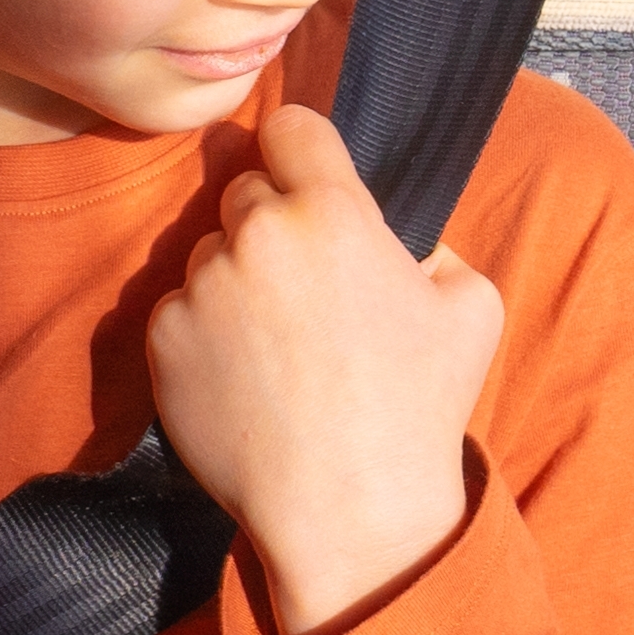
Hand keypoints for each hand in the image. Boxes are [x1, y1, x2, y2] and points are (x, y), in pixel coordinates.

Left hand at [144, 104, 504, 634]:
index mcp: (333, 213)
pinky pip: (178, 308)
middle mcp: (257, 235)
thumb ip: (432, 244)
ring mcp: (201, 288)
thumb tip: (394, 237)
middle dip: (272, 222)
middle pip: (245, 189)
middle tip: (306, 286)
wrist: (346, 508)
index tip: (308, 175)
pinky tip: (246, 376)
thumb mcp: (472, 305)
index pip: (291, 126)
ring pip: (208, 251)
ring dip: (235, 278)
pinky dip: (204, 330)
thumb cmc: (419, 409)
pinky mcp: (161, 339)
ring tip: (278, 344)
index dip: (302, 149)